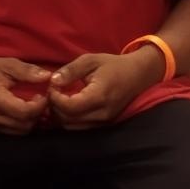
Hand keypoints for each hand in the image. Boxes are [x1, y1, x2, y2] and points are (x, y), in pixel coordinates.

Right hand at [0, 57, 50, 134]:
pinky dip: (21, 125)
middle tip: (41, 101)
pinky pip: (10, 132)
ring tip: (33, 107)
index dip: (40, 106)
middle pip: (24, 126)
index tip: (44, 95)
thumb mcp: (5, 64)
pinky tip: (23, 113)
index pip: (25, 112)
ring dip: (30, 122)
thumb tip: (47, 76)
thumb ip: (26, 71)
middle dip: (37, 115)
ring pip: (19, 132)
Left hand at [47, 49, 162, 129]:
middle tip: (53, 92)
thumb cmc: (113, 65)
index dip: (55, 99)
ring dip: (61, 116)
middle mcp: (102, 113)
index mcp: (99, 95)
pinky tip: (68, 107)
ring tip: (59, 99)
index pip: (70, 107)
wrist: (138, 75)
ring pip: (73, 127)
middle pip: (68, 120)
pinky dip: (70, 120)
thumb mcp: (90, 60)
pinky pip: (81, 128)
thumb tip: (53, 81)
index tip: (52, 87)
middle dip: (55, 108)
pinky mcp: (104, 125)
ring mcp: (104, 122)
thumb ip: (70, 70)